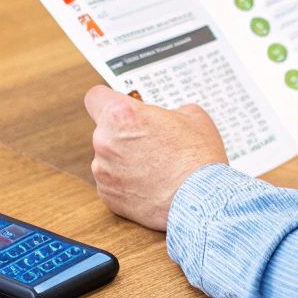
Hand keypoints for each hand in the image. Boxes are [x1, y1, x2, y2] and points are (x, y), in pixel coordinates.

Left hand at [83, 85, 226, 230]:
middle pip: (105, 130)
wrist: (202, 200)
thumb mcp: (192, 116)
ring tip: (154, 168)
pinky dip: (126, 183)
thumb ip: (167, 111)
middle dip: (124, 134)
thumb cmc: (198, 158)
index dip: (108, 101)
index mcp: (122, 115)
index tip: (117, 107)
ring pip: (107, 158)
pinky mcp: (107, 196)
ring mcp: (103, 171)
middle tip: (150, 142)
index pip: (95, 97)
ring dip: (124, 160)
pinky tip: (149, 185)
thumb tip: (163, 117)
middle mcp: (105, 142)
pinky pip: (112, 183)